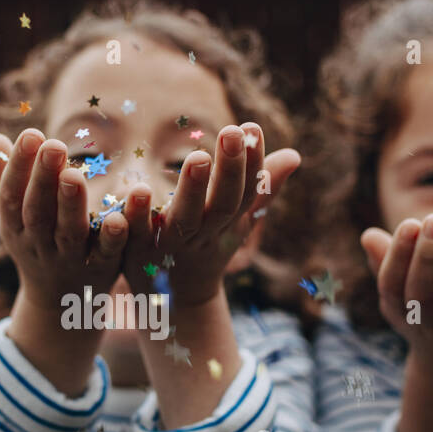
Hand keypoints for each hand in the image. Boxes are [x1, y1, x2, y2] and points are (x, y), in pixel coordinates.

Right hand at [0, 129, 128, 394]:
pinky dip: (111, 238)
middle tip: (53, 145)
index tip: (30, 134)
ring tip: (75, 172)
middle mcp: (39, 245)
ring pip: (68, 233)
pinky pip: (106, 255)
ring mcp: (69, 260)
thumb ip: (2, 180)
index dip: (18, 166)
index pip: (12, 195)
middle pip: (38, 212)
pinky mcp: (101, 271)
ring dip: (71, 204)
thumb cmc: (36, 246)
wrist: (59, 304)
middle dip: (43, 179)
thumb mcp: (13, 219)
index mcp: (16, 228)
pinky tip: (118, 218)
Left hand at [119, 123, 300, 307]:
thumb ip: (261, 189)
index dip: (251, 163)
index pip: (245, 192)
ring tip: (199, 157)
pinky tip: (138, 189)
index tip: (251, 126)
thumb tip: (295, 155)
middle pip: (221, 205)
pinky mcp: (137, 252)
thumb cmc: (207, 249)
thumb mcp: (236, 221)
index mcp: (227, 223)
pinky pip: (139, 233)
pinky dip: (138, 214)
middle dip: (229, 170)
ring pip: (185, 219)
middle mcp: (203, 234)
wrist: (173, 304)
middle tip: (232, 131)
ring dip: (192, 189)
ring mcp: (171, 245)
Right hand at [362, 213, 432, 368]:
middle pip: (420, 293)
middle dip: (427, 256)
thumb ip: (388, 264)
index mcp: (399, 311)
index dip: (399, 255)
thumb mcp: (403, 292)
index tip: (410, 223)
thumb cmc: (425, 313)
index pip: (392, 284)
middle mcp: (423, 325)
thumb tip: (368, 236)